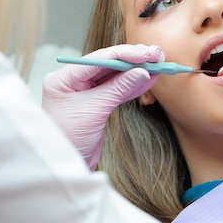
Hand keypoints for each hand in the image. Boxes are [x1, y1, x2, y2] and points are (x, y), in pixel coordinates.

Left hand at [42, 44, 163, 169]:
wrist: (68, 168)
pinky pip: (117, 89)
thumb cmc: (69, 140)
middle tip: (156, 55)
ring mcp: (85, 92)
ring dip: (137, 71)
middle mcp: (73, 81)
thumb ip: (118, 89)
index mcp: (64, 78)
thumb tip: (142, 72)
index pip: (99, 58)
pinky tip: (149, 79)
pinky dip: (134, 85)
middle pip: (108, 64)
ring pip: (115, 76)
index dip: (125, 54)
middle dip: (133, 60)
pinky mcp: (96, 103)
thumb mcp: (94, 111)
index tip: (146, 54)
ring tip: (158, 65)